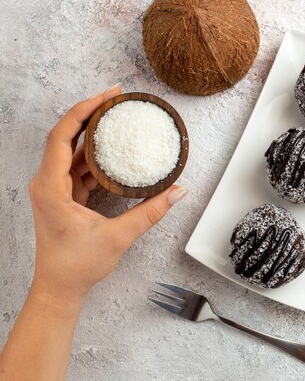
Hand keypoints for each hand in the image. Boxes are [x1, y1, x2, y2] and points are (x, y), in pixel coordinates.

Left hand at [28, 85, 187, 304]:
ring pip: (73, 150)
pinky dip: (96, 154)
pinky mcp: (64, 195)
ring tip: (117, 116)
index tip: (105, 97)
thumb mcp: (117, 237)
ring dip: (93, 132)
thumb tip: (177, 191)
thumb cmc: (76, 265)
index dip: (82, 112)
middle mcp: (47, 183)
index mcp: (50, 188)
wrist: (59, 287)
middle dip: (90, 113)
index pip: (61, 137)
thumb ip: (150, 212)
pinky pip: (79, 166)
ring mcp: (54, 188)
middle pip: (66, 136)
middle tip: (116, 97)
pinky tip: (114, 148)